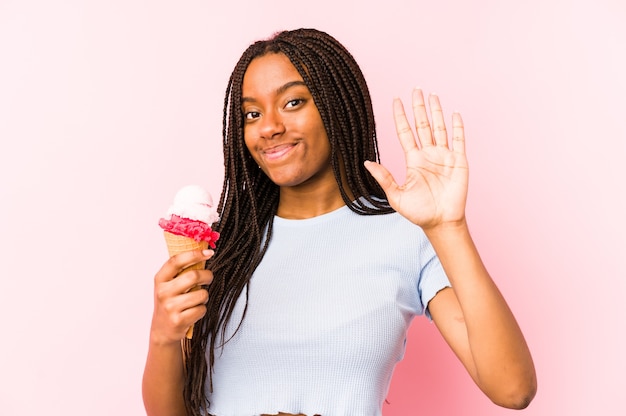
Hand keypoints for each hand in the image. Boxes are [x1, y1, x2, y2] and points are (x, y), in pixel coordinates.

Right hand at [149, 250, 213, 344]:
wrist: (162, 331)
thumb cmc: (169, 303)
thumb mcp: (168, 285)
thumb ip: (180, 271)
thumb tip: (203, 253)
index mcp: (160, 279)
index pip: (176, 261)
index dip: (194, 254)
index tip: (209, 253)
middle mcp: (163, 292)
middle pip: (193, 276)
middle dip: (207, 276)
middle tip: (209, 278)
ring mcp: (170, 307)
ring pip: (202, 294)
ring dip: (205, 296)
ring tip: (197, 300)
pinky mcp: (178, 320)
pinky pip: (201, 309)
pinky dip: (202, 310)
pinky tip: (193, 312)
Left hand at [365, 88, 467, 228]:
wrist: (440, 222)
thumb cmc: (419, 212)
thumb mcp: (396, 195)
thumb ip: (383, 177)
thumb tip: (366, 163)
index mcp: (413, 160)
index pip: (405, 132)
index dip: (400, 116)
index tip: (395, 100)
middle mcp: (428, 155)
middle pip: (422, 124)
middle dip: (418, 107)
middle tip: (415, 89)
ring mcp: (444, 156)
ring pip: (439, 128)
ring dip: (436, 111)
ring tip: (432, 95)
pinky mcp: (459, 161)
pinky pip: (458, 140)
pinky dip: (457, 126)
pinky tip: (453, 113)